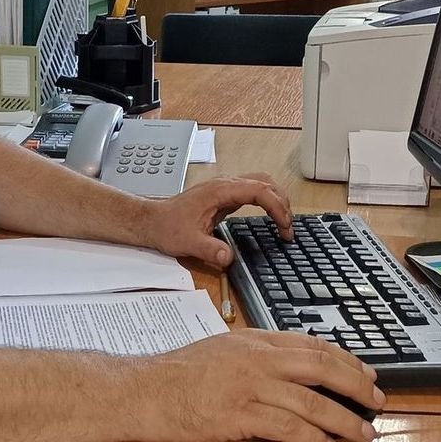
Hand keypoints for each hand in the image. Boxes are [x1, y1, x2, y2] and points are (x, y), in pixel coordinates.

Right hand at [135, 329, 383, 441]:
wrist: (149, 389)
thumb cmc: (182, 371)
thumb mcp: (224, 349)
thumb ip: (258, 354)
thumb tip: (294, 366)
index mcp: (253, 339)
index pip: (310, 344)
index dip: (344, 359)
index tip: (366, 373)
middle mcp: (256, 358)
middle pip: (319, 367)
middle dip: (355, 385)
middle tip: (377, 401)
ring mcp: (249, 386)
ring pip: (310, 400)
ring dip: (343, 418)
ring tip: (363, 432)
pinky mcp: (240, 415)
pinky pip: (287, 426)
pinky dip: (313, 437)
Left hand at [147, 173, 291, 266]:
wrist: (152, 220)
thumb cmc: (167, 227)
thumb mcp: (188, 242)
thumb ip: (209, 249)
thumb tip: (228, 258)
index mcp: (219, 191)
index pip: (259, 190)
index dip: (277, 207)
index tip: (284, 228)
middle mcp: (224, 185)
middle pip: (265, 183)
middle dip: (282, 203)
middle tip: (288, 229)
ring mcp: (224, 188)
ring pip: (260, 183)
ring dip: (276, 199)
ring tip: (284, 223)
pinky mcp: (223, 195)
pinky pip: (252, 191)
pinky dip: (266, 201)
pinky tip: (269, 217)